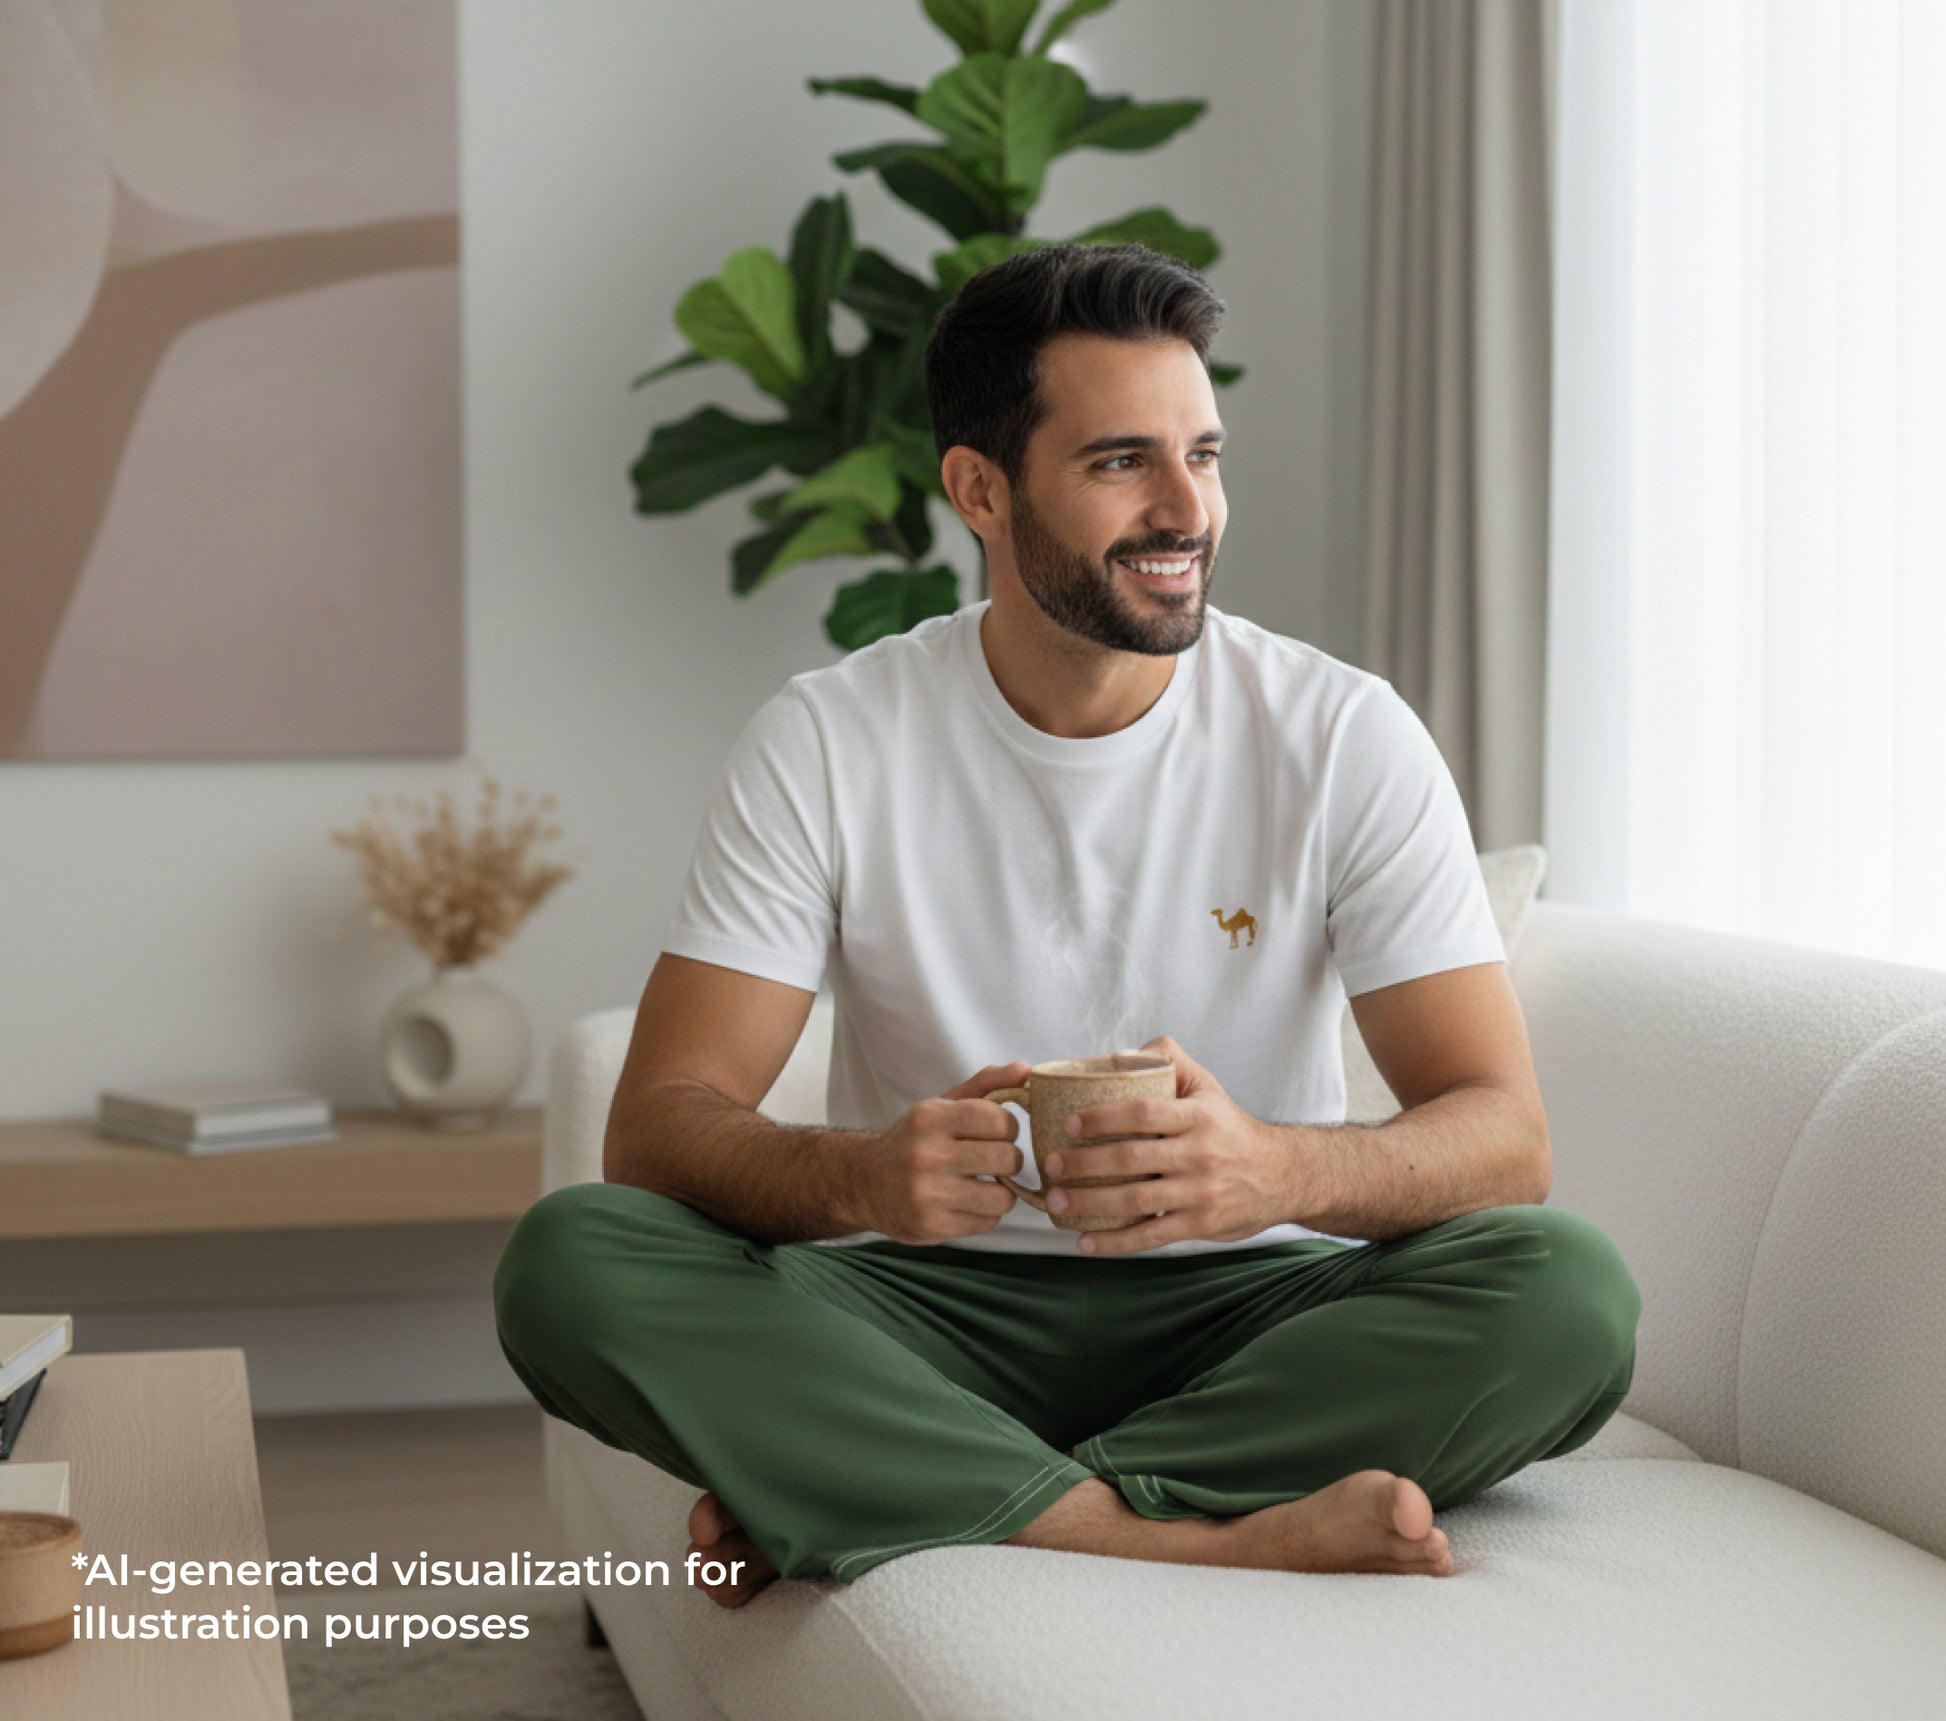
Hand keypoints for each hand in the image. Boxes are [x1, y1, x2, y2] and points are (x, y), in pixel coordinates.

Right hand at [853, 1063, 1028, 1244]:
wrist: (865, 1183)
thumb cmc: (915, 1140)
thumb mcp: (943, 1106)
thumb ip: (987, 1085)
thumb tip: (1026, 1070)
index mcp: (930, 1118)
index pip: (1000, 1120)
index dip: (1007, 1128)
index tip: (995, 1133)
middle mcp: (927, 1155)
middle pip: (1007, 1158)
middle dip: (1007, 1159)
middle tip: (991, 1160)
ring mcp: (928, 1194)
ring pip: (1003, 1197)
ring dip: (1000, 1192)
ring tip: (982, 1184)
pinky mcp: (932, 1226)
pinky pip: (988, 1222)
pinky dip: (984, 1214)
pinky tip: (966, 1203)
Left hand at [1045, 1036, 1299, 1255]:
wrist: (1281, 1175)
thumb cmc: (1229, 1127)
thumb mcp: (1207, 1085)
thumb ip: (1167, 1058)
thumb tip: (1118, 1054)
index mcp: (1197, 1116)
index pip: (1144, 1112)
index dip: (1102, 1117)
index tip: (1068, 1123)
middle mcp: (1200, 1153)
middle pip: (1132, 1159)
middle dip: (1084, 1164)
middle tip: (1050, 1165)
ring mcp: (1200, 1193)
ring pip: (1136, 1200)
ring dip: (1090, 1203)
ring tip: (1056, 1201)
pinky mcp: (1200, 1225)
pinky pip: (1150, 1235)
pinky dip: (1114, 1242)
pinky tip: (1084, 1242)